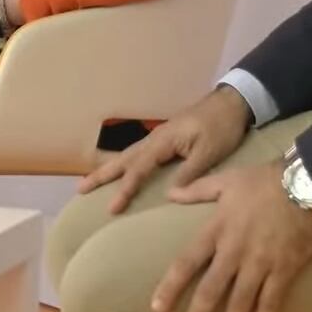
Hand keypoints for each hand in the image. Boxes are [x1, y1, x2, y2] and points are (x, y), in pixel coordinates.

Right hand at [76, 85, 250, 213]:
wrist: (231, 103)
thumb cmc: (221, 127)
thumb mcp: (209, 152)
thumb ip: (188, 172)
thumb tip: (167, 195)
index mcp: (163, 141)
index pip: (138, 169)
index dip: (125, 189)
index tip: (112, 208)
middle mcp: (154, 139)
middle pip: (123, 159)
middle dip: (101, 175)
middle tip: (79, 190)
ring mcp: (158, 138)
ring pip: (127, 155)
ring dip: (109, 169)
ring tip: (91, 182)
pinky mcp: (165, 139)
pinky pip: (138, 154)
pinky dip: (125, 164)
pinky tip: (121, 171)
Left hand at [152, 160, 311, 311]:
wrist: (305, 182)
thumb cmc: (263, 180)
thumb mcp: (226, 180)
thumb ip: (196, 190)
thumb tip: (169, 193)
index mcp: (216, 229)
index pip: (186, 263)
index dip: (171, 287)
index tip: (157, 308)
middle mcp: (234, 251)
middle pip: (211, 290)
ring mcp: (260, 262)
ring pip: (241, 302)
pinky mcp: (284, 269)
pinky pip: (271, 301)